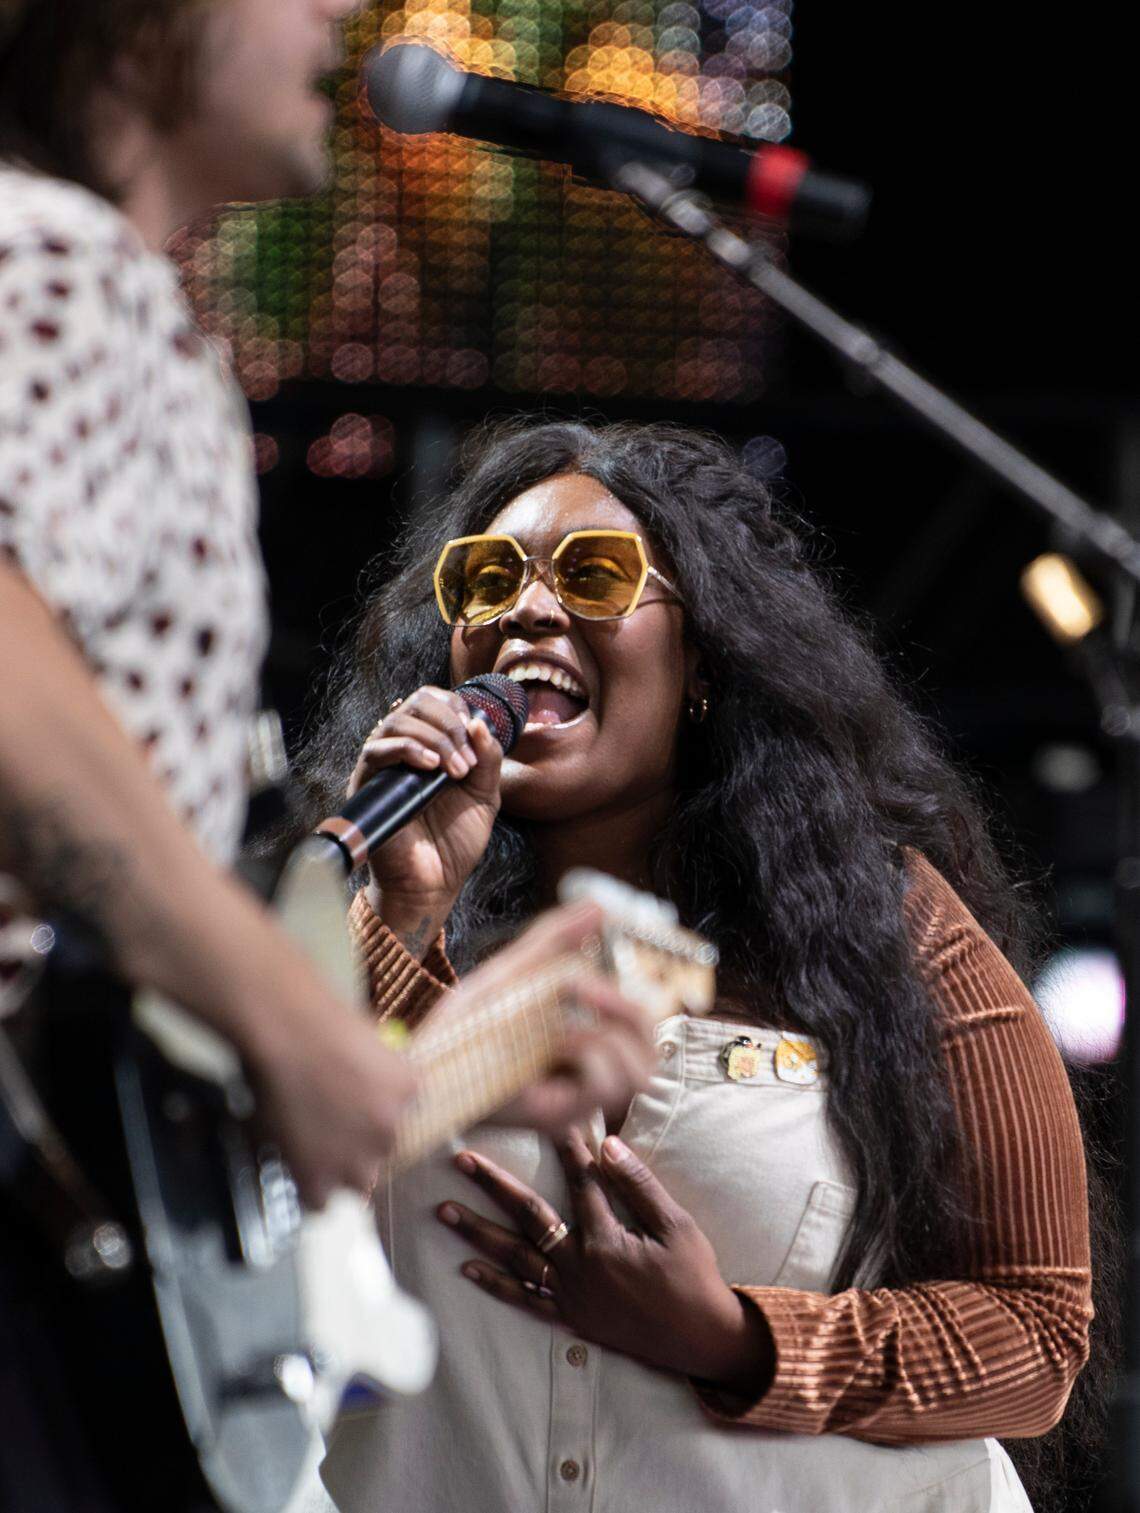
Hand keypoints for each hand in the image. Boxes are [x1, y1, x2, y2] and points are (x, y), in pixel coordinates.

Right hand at [239, 948, 418, 1209]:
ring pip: (356, 1182)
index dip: (373, 1114)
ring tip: (308, 1148)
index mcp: (409, 1090)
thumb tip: (363, 1083)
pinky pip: (320, 1201)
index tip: (354, 1110)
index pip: (400, 1115)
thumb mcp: (368, 1040)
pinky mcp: (321, 1176)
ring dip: (336, 1170)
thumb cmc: (318, 1020)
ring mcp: (358, 1157)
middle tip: (327, 1128)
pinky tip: (293, 1165)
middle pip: (381, 1151)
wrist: (287, 1031)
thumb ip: (375, 1070)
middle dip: (358, 1145)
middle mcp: (392, 1128)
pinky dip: (306, 1186)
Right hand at [348, 686, 501, 954]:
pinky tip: (431, 766)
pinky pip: (377, 750)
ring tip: (454, 770)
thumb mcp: (485, 795)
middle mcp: (403, 749)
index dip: (456, 708)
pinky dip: (407, 749)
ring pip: (396, 721)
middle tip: (467, 759)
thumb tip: (479, 721)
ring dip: (434, 738)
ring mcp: (383, 765)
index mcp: (431, 745)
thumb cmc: (456, 841)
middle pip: (416, 703)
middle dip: (448, 723)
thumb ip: (488, 758)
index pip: (434, 700)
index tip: (476, 736)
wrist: (434, 883)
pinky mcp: (366, 784)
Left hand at [436, 1129, 774, 1391]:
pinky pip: (522, 1299)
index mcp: (606, 1240)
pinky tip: (467, 1267)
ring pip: (513, 1257)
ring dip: (476, 1231)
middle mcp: (579, 1266)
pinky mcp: (569, 1316)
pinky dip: (493, 1284)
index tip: (546, 1116)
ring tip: (443, 1210)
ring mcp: (569, 1293)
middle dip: (492, 1184)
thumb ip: (638, 1185)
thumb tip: (607, 1145)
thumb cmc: (692, 1277)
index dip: (563, 1145)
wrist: (698, 1338)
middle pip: (527, 1216)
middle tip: (461, 1159)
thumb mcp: (676, 1226)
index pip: (578, 1181)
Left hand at [452, 902, 655, 1134]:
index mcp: (583, 1041)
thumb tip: (598, 906)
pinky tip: (553, 1040)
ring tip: (565, 1014)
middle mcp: (587, 1074)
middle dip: (631, 1008)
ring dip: (609, 1028)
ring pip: (641, 1069)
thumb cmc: (463, 1027)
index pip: (644, 1026)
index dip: (645, 994)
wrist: (419, 1067)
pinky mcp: (561, 1114)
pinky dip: (585, 1049)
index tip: (620, 962)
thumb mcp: (511, 972)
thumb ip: (553, 940)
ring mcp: (576, 1097)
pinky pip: (604, 1081)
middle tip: (587, 984)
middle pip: (651, 1048)